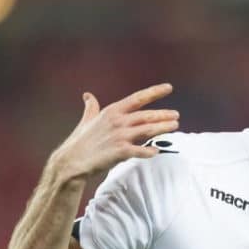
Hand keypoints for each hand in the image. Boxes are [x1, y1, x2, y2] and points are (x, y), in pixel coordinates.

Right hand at [52, 83, 179, 179]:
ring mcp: (120, 136)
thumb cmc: (80, 141)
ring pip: (148, 130)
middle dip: (163, 115)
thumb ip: (91, 107)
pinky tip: (156, 151)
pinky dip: (149, 151)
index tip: (169, 87)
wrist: (72, 161)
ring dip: (163, 128)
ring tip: (175, 126)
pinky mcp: (120, 152)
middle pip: (147, 115)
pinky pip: (140, 150)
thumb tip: (88, 95)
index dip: (155, 92)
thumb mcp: (87, 120)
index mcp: (112, 111)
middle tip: (176, 115)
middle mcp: (118, 121)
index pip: (138, 98)